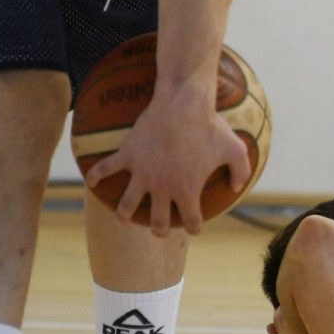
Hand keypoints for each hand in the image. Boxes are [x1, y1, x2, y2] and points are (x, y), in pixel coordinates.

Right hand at [85, 86, 248, 236]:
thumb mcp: (235, 149)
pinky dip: (96, 177)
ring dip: (124, 214)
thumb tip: (237, 187)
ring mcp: (142, 173)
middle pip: (157, 221)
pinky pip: (105, 169)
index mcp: (187, 190)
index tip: (194, 227)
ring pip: (127, 204)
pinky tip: (92, 183)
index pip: (191, 221)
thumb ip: (241, 170)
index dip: (194, 227)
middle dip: (159, 229)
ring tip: (123, 218)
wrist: (184, 104)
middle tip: (159, 228)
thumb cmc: (211, 126)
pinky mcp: (128, 156)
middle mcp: (162, 188)